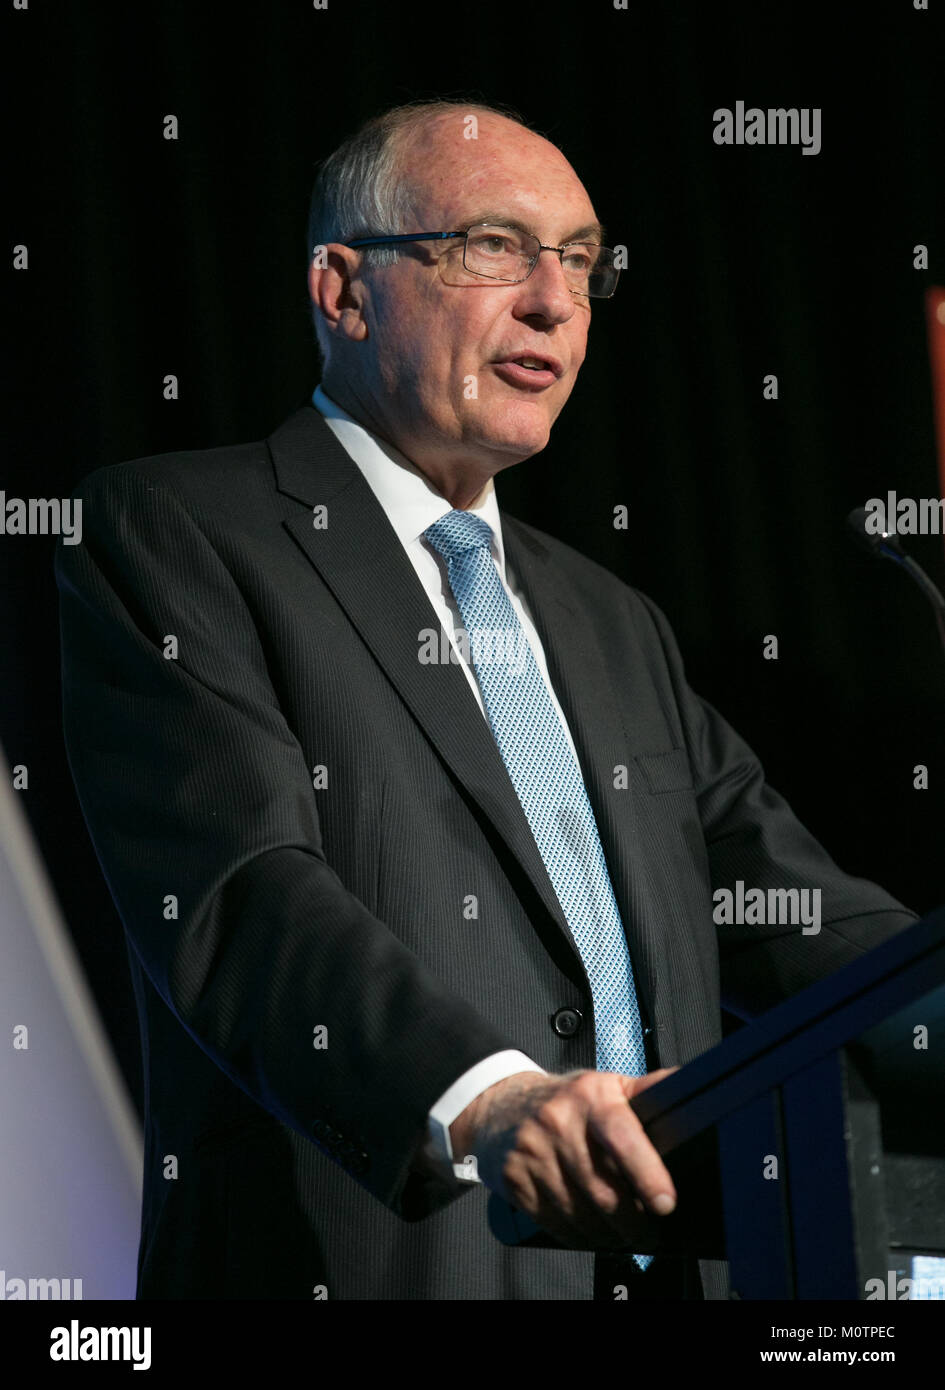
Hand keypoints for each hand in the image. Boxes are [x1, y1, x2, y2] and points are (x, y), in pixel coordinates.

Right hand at [449, 1067, 678, 1250]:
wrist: (500, 1105)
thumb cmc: (567, 1101)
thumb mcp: (607, 1085)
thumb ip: (649, 1090)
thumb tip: (695, 1085)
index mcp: (591, 1097)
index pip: (622, 1136)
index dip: (646, 1173)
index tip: (665, 1203)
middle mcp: (558, 1122)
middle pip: (604, 1190)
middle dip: (634, 1222)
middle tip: (649, 1231)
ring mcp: (532, 1152)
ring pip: (581, 1214)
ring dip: (608, 1234)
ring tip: (621, 1233)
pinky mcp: (514, 1180)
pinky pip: (555, 1223)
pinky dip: (579, 1236)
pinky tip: (590, 1229)